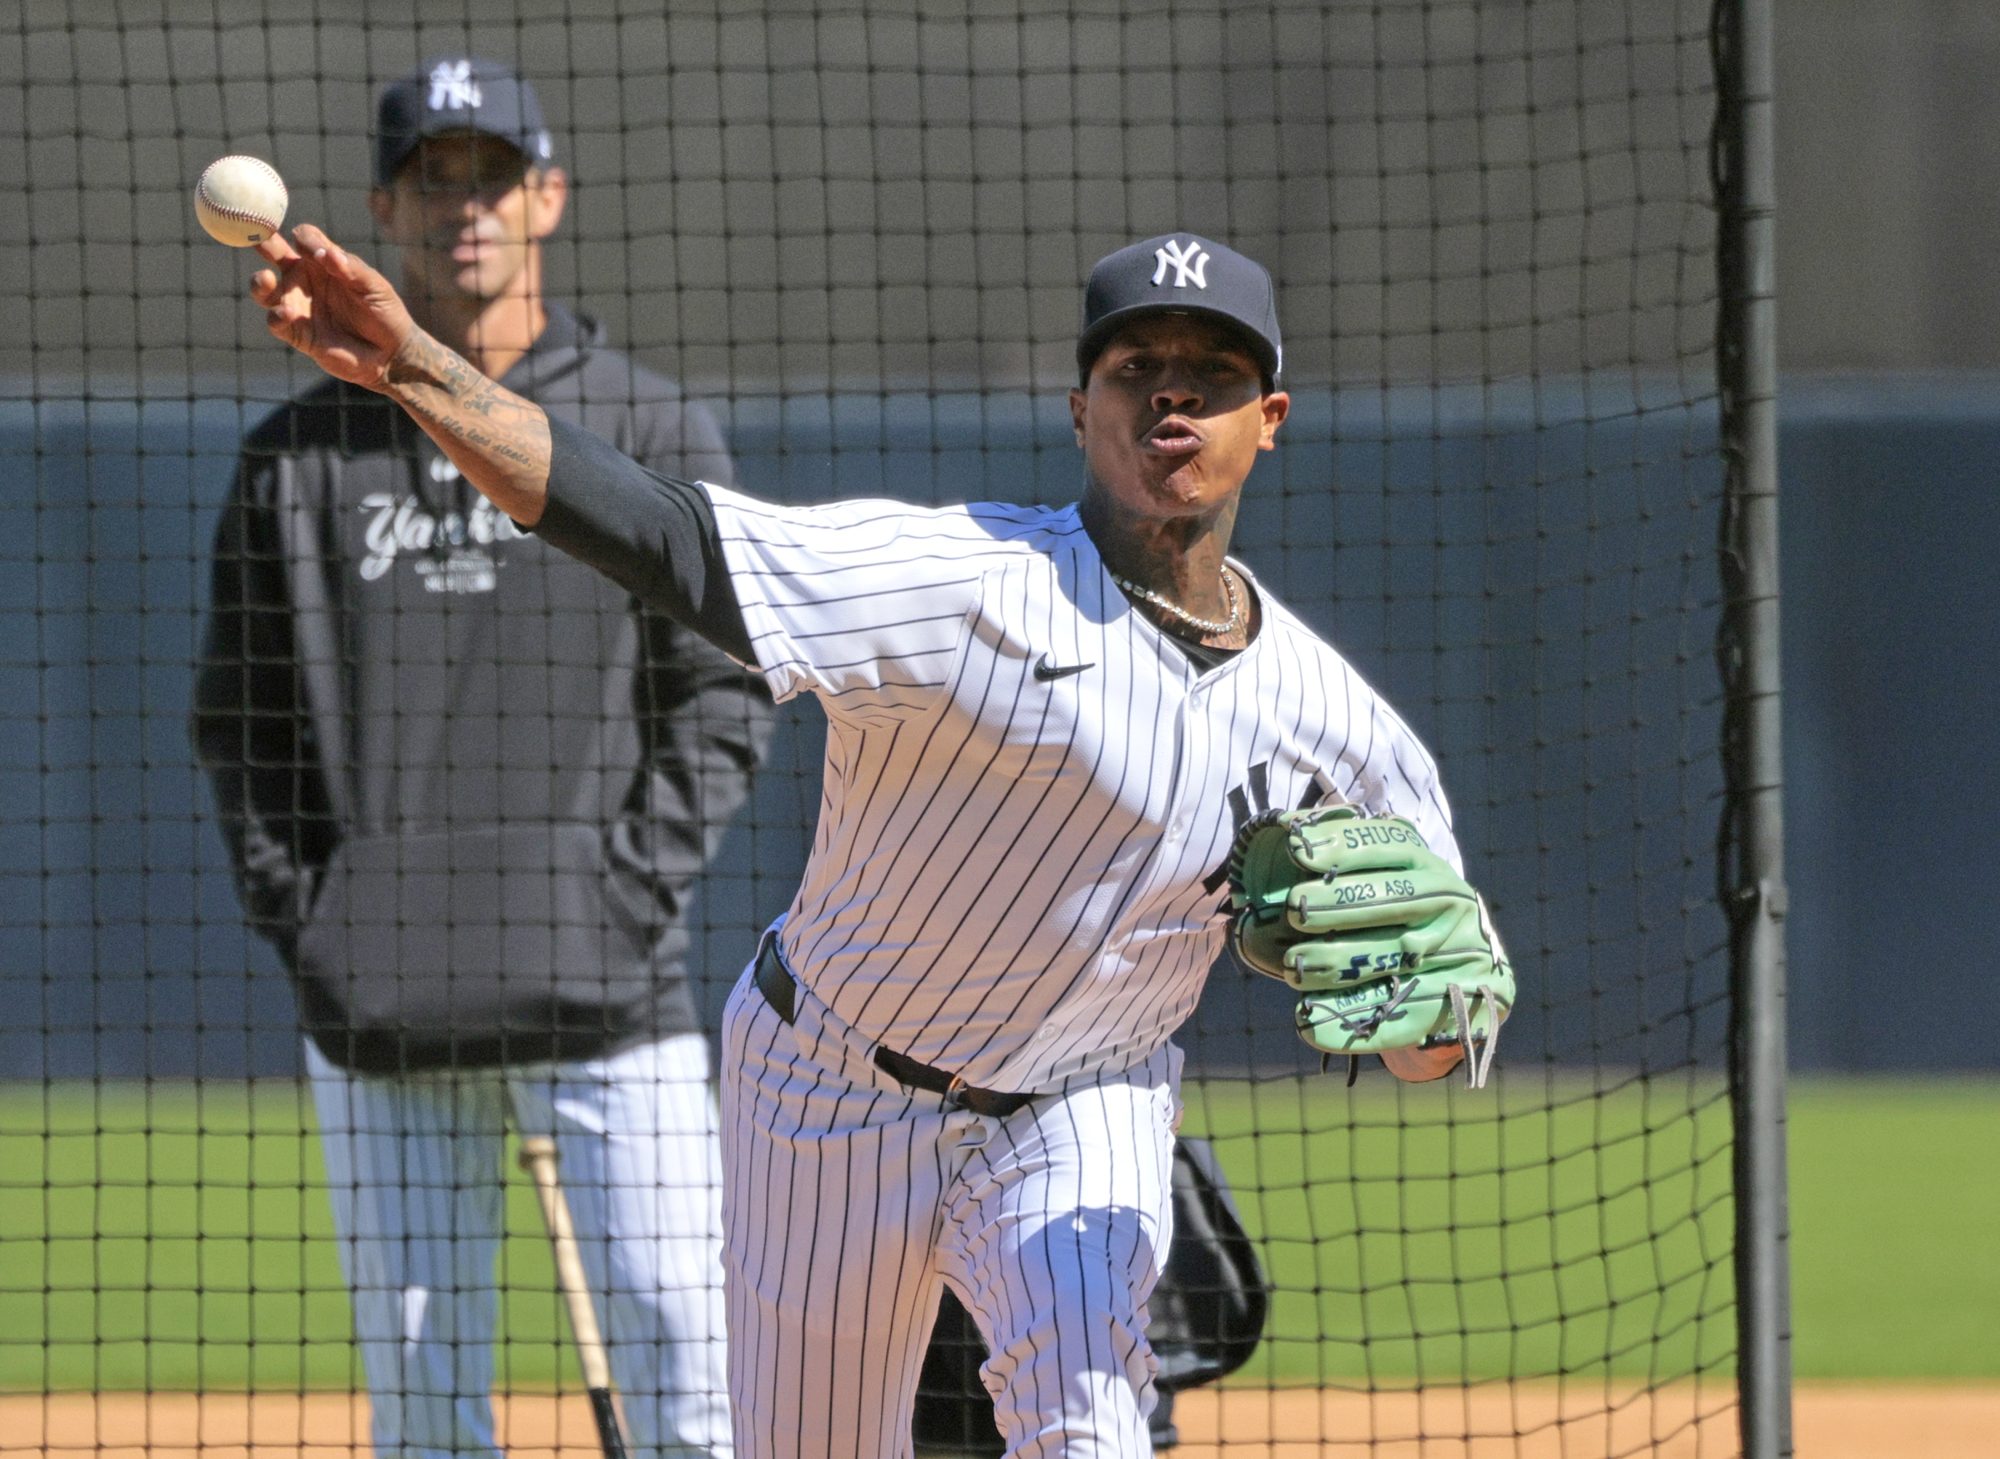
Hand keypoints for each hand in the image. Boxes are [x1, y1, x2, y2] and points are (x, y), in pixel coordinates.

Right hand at [250, 224, 416, 390]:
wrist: (390, 354)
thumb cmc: (385, 312)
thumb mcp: (374, 286)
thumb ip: (350, 268)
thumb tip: (324, 252)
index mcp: (323, 261)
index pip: (304, 237)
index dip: (304, 238)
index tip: (312, 248)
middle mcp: (305, 279)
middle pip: (273, 253)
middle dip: (260, 242)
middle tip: (254, 238)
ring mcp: (297, 304)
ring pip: (264, 289)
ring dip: (259, 283)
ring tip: (265, 279)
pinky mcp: (296, 333)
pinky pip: (275, 322)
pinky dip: (276, 316)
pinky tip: (287, 313)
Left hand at [1227, 805, 1514, 1085]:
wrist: (1466, 961)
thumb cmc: (1401, 908)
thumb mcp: (1386, 871)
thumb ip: (1345, 852)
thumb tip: (1291, 833)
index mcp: (1426, 865)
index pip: (1387, 847)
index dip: (1343, 846)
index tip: (1299, 851)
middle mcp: (1447, 903)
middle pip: (1391, 899)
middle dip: (1338, 904)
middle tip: (1294, 910)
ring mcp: (1455, 951)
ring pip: (1393, 954)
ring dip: (1339, 962)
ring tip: (1294, 967)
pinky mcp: (1453, 1000)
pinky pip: (1401, 1014)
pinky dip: (1354, 1019)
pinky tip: (1311, 1022)